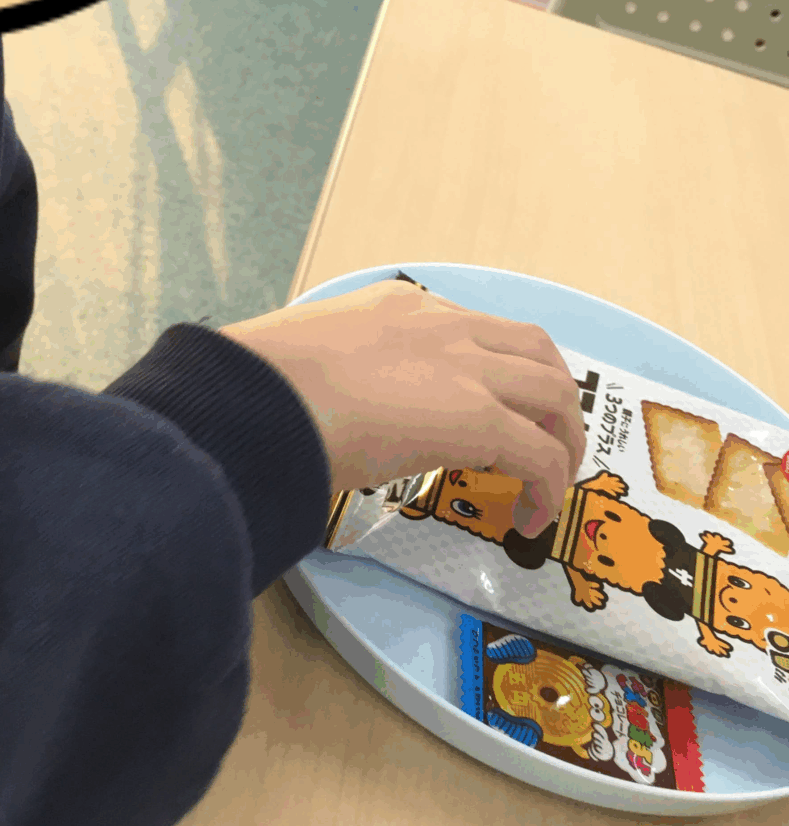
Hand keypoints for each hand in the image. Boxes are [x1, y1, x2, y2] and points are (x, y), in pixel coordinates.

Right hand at [219, 278, 586, 538]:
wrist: (261, 396)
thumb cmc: (260, 384)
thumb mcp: (306, 357)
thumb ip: (334, 371)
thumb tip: (325, 413)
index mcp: (397, 305)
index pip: (471, 326)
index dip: (492, 370)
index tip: (487, 408)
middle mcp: (441, 324)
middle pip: (534, 349)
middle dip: (551, 398)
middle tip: (542, 441)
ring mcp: (464, 367)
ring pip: (556, 391)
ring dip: (564, 437)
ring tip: (550, 481)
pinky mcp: (477, 417)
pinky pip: (541, 454)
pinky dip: (548, 487)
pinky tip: (529, 520)